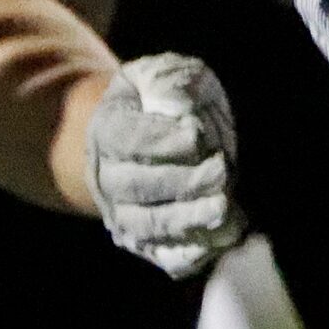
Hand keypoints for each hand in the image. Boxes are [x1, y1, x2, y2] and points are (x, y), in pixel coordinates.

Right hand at [85, 53, 245, 279]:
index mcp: (107, 129)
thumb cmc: (158, 97)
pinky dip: (186, 254)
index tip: (196, 135)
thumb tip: (184, 108)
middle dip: (181, 182)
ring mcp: (121, 211)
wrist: (136, 135)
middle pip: (137, 186)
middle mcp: (106, 176)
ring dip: (184, 220)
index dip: (161, 140)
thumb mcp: (162, 74)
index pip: (128, 139)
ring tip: (222, 208)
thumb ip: (173, 83)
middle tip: (220, 171)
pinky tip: (215, 243)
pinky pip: (160, 254)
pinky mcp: (144, 238)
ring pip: (146, 225)